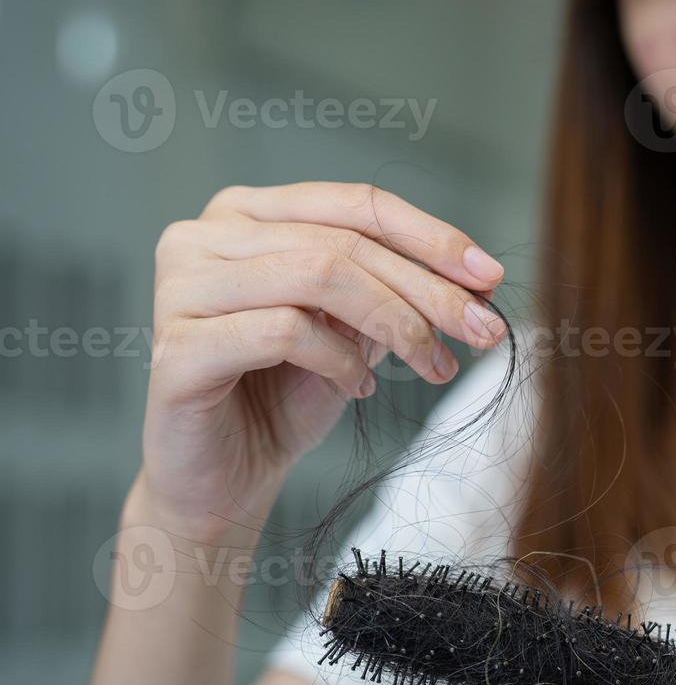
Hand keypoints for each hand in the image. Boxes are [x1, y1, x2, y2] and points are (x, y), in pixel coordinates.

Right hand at [127, 182, 507, 538]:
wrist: (224, 480)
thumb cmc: (284, 395)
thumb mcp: (353, 331)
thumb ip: (394, 292)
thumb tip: (475, 278)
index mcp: (247, 214)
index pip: (355, 204)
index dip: (431, 236)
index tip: (490, 277)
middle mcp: (204, 235)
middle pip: (344, 243)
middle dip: (428, 289)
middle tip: (483, 332)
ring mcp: (181, 286)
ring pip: (318, 275)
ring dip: (395, 322)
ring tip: (429, 364)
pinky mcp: (176, 347)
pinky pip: (284, 331)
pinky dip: (339, 359)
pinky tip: (361, 387)